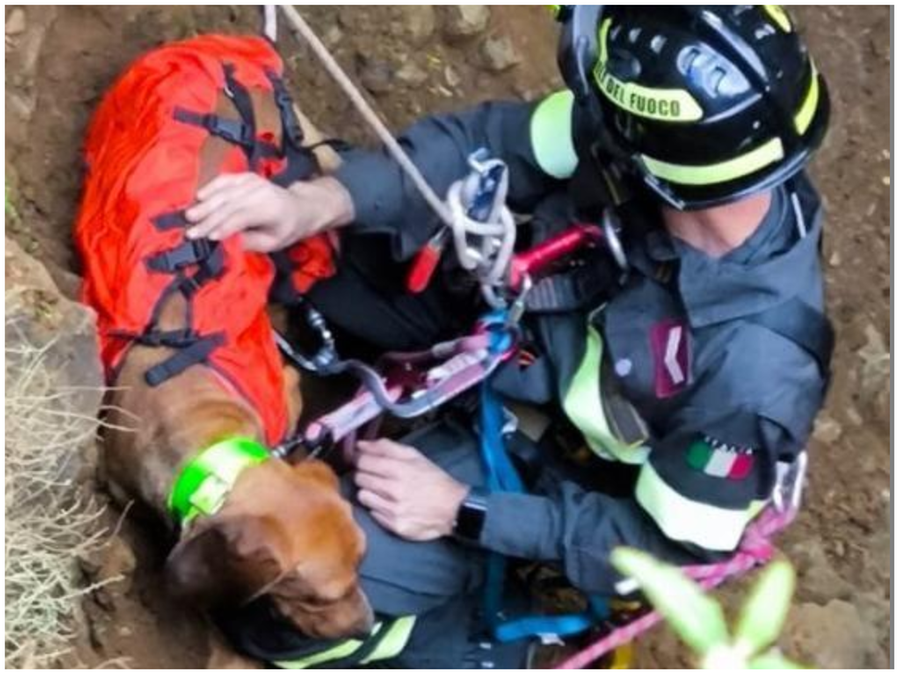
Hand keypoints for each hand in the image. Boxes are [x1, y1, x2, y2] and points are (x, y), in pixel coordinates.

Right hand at [185, 173, 353, 251]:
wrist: (300, 207)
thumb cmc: (286, 228)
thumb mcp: (273, 243)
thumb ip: (250, 242)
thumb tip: (226, 243)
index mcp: (270, 208)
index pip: (242, 217)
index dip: (224, 227)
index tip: (208, 237)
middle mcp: (261, 191)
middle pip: (229, 205)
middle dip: (208, 219)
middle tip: (191, 231)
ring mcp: (253, 181)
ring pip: (224, 192)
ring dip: (205, 204)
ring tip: (190, 216)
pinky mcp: (246, 176)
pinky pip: (225, 180)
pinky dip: (211, 187)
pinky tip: (199, 196)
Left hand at [353, 439, 469, 541]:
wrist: (453, 509)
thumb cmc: (434, 480)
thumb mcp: (415, 457)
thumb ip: (387, 447)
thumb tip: (361, 444)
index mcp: (399, 469)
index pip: (363, 461)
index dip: (361, 459)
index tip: (364, 460)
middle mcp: (394, 490)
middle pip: (360, 478)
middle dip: (365, 474)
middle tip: (376, 476)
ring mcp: (393, 510)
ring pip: (362, 496)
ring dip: (369, 492)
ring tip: (382, 491)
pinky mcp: (394, 526)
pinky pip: (372, 513)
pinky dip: (378, 507)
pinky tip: (390, 504)